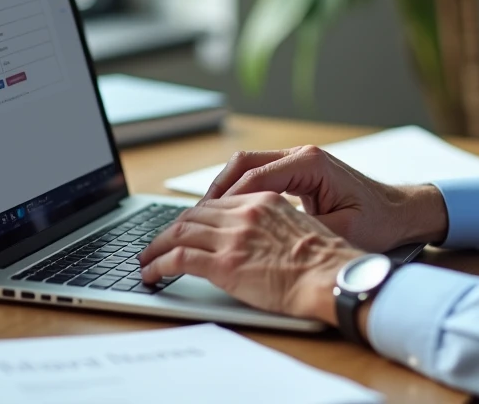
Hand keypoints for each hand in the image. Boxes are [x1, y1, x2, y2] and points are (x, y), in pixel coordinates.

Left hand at [138, 192, 362, 322]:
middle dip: (170, 229)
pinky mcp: (224, 265)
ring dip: (157, 246)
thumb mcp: (301, 228)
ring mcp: (233, 238)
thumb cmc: (326, 262)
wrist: (332, 277)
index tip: (186, 228)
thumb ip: (274, 226)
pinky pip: (178, 258)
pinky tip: (151, 273)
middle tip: (157, 243)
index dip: (196, 217)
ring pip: (179, 232)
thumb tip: (261, 239)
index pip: (218, 203)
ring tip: (146, 259)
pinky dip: (158, 264)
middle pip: (193, 215)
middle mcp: (245, 213)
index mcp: (265, 201)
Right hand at [204, 145, 447, 251]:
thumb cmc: (378, 222)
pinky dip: (239, 191)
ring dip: (224, 189)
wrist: (400, 212)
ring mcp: (298, 160)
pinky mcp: (297, 171)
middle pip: (244, 163)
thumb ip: (304, 231)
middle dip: (217, 190)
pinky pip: (258, 175)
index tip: (208, 221)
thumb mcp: (341, 231)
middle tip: (196, 218)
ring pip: (247, 165)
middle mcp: (301, 155)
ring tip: (204, 217)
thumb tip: (266, 239)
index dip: (229, 200)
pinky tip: (228, 214)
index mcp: (311, 163)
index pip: (256, 176)